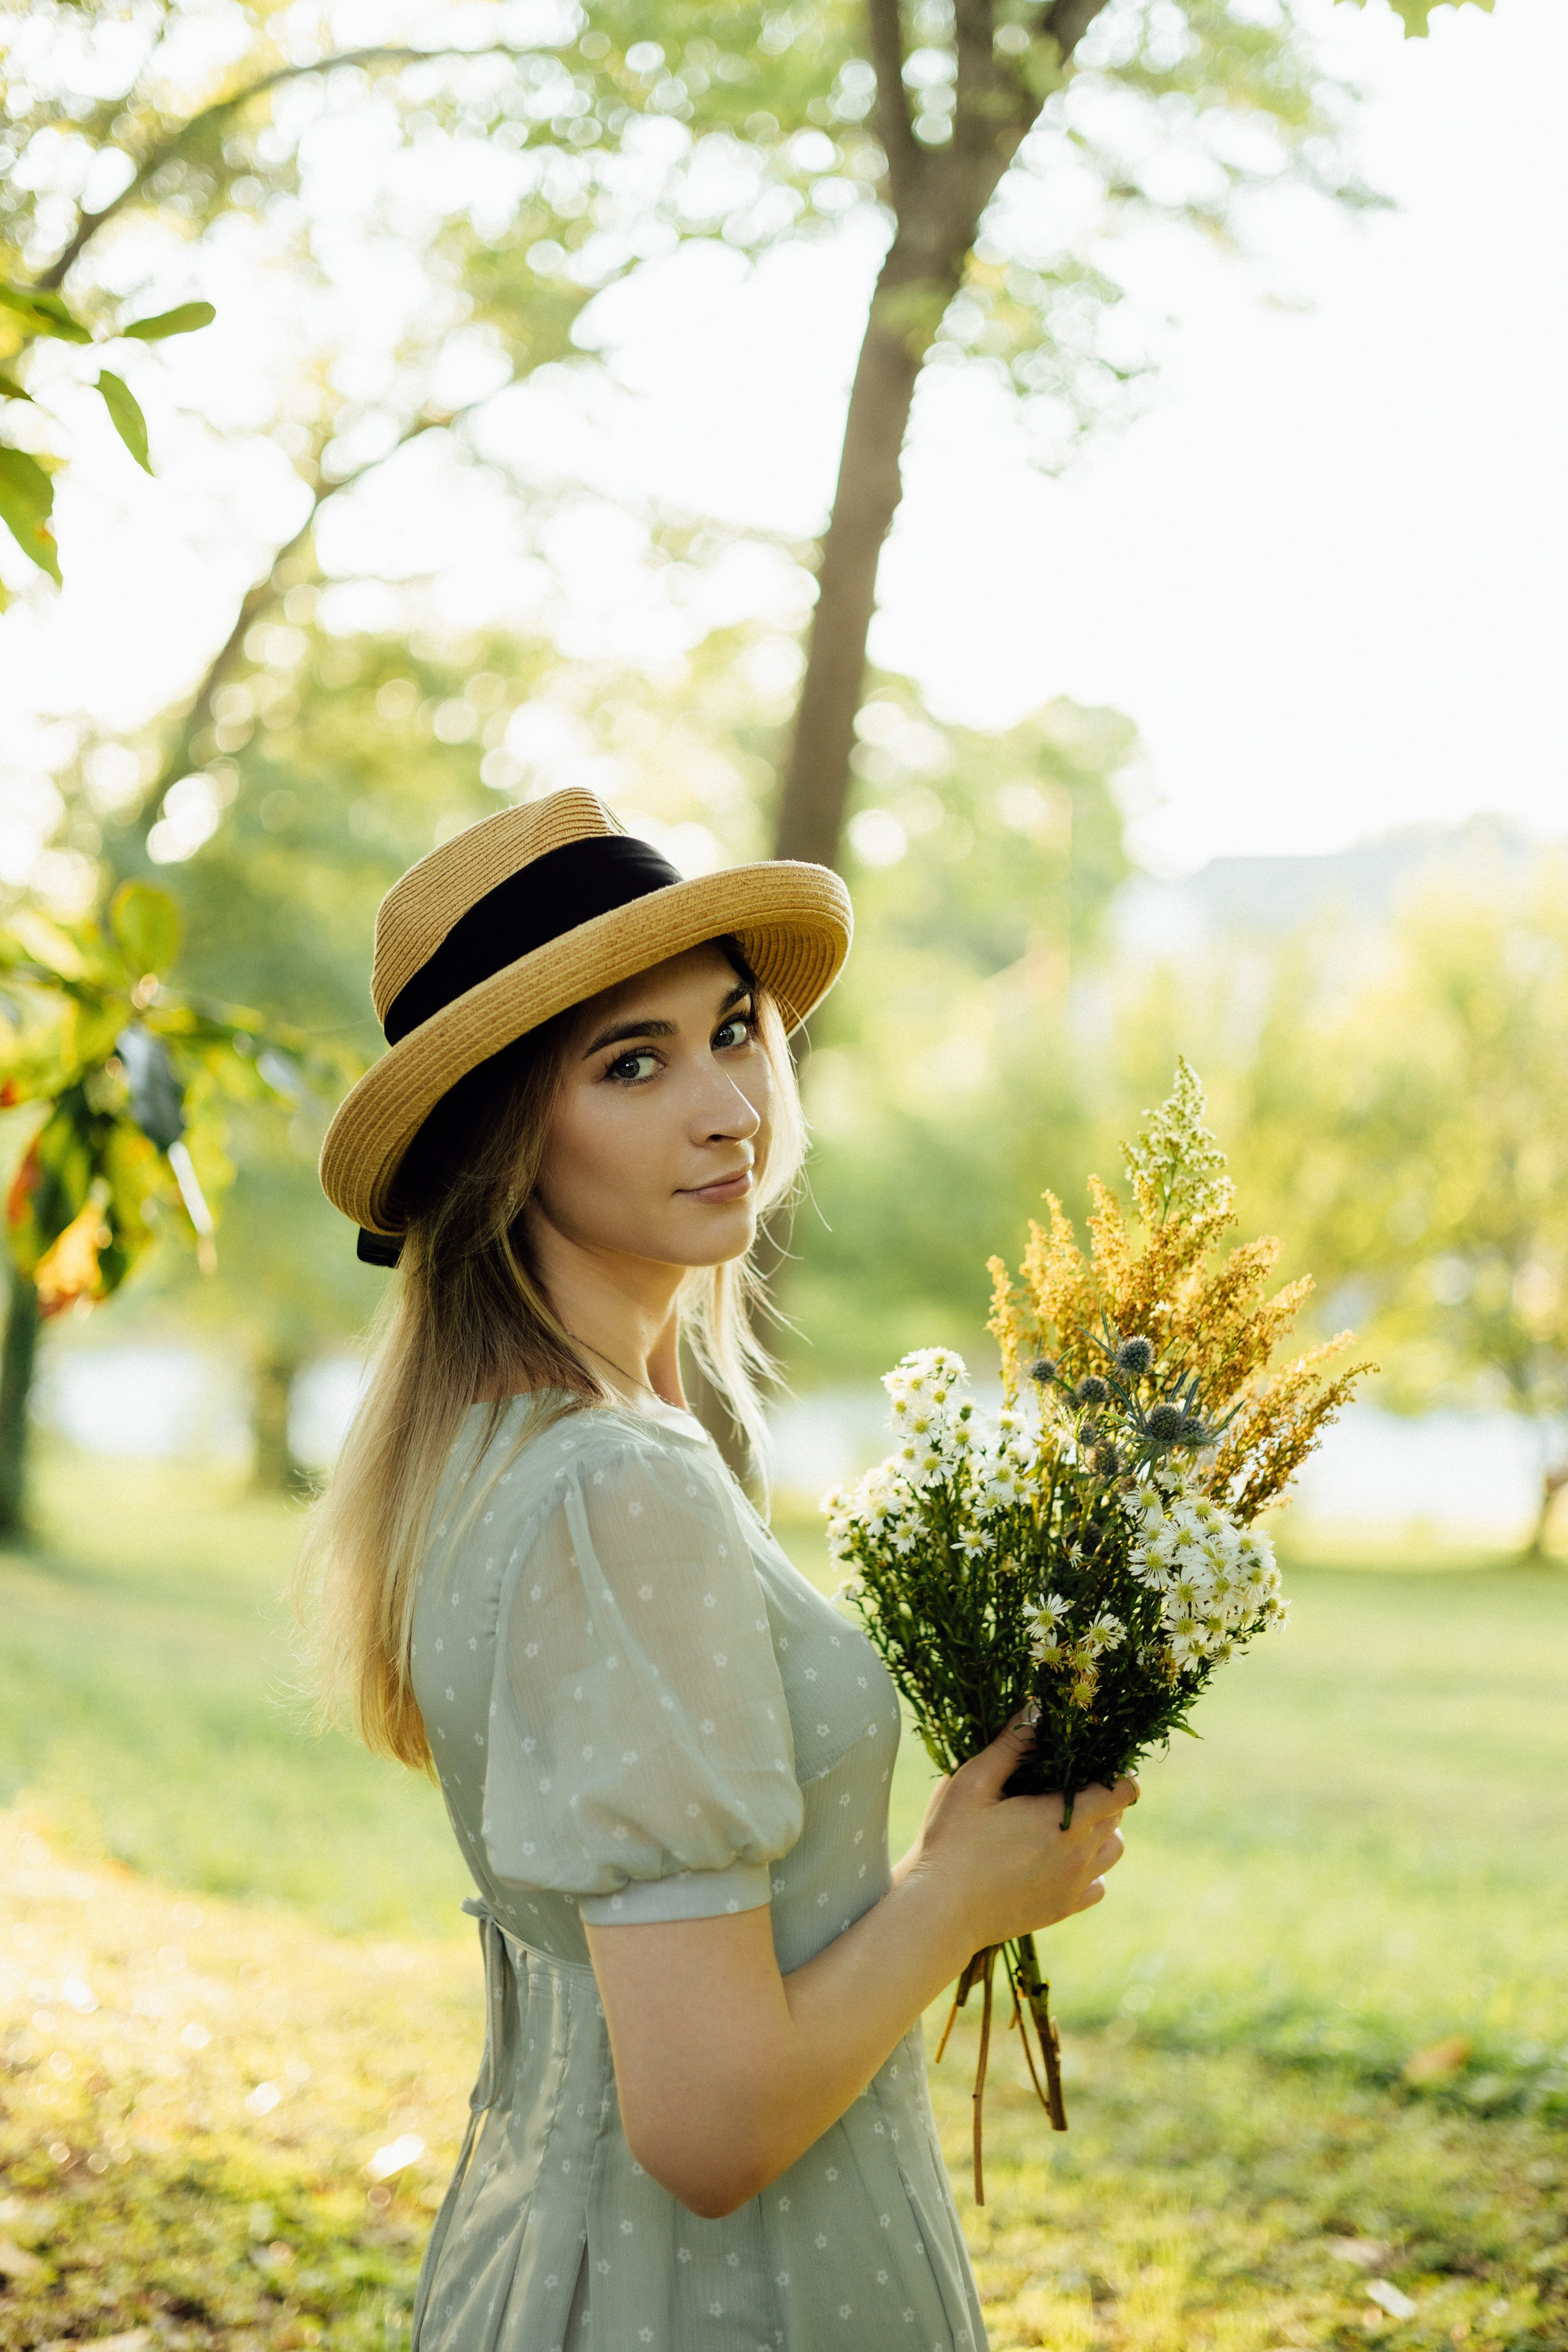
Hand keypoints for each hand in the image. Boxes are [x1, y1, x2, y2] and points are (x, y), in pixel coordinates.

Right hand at [902, 1716, 1136, 1953]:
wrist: (941, 1912)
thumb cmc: (952, 1842)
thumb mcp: (973, 1782)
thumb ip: (1010, 1745)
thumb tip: (1037, 1708)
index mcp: (1063, 1820)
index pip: (1121, 1790)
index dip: (1115, 1771)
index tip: (1092, 1761)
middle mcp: (1079, 1855)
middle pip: (1117, 1817)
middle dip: (1101, 1795)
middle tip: (1066, 1783)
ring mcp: (1074, 1886)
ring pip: (1113, 1850)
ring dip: (1100, 1831)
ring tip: (1067, 1821)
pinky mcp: (1063, 1909)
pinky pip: (1098, 1885)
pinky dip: (1089, 1869)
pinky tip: (1060, 1859)